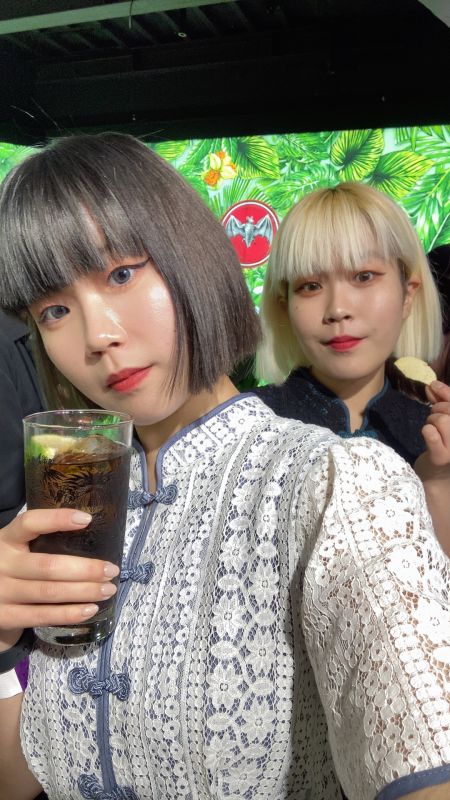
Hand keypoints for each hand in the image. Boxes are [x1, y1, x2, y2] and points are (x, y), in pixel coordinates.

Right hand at [0, 508, 118, 636]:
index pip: (29, 523)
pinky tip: (90, 609)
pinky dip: (70, 614)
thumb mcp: (17, 548)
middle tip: (111, 570)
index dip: (57, 519)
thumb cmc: (11, 567)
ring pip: (49, 592)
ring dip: (84, 591)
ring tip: (108, 589)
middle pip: (48, 565)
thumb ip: (40, 541)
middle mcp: (1, 564)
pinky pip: (42, 616)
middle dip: (86, 569)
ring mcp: (1, 592)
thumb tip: (90, 534)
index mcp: (6, 539)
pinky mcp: (5, 617)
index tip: (87, 519)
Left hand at [414, 380, 449, 554]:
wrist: (437, 480)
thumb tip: (434, 384)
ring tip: (431, 429)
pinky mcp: (442, 460)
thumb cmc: (444, 447)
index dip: (447, 393)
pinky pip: (433, 436)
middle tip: (433, 416)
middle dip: (437, 409)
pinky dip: (428, 432)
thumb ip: (444, 401)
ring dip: (432, 420)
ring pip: (443, 420)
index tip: (433, 387)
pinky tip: (426, 432)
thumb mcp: (447, 423)